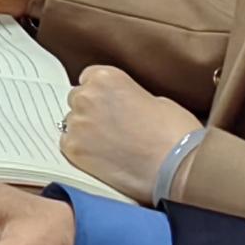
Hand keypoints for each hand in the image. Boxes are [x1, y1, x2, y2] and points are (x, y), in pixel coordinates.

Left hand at [61, 65, 202, 201]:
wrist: (177, 167)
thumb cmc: (175, 134)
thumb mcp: (157, 100)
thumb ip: (130, 96)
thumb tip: (123, 104)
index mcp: (106, 76)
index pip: (89, 78)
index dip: (100, 94)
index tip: (108, 105)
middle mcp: (86, 95)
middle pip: (77, 100)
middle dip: (91, 112)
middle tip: (111, 128)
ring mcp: (77, 123)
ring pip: (71, 123)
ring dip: (85, 132)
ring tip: (110, 146)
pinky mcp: (73, 149)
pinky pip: (68, 145)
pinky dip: (81, 151)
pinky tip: (102, 158)